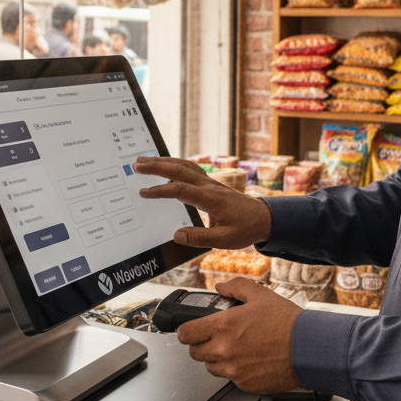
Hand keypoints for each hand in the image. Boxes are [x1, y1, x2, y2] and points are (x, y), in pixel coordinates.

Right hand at [134, 156, 272, 248]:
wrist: (264, 218)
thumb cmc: (246, 229)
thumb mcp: (225, 240)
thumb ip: (200, 238)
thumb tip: (176, 234)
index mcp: (211, 199)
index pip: (180, 190)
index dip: (160, 191)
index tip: (143, 192)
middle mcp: (209, 186)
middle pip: (179, 170)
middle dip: (156, 166)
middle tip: (136, 164)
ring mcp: (210, 182)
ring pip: (184, 166)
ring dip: (164, 161)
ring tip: (145, 160)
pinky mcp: (211, 183)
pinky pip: (190, 169)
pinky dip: (175, 163)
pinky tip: (166, 165)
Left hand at [177, 278, 301, 392]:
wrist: (308, 348)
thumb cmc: (287, 322)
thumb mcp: (260, 295)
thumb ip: (236, 287)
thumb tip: (220, 288)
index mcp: (223, 326)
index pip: (185, 334)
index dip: (185, 330)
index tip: (188, 330)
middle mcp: (224, 350)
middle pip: (194, 353)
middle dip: (201, 344)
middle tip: (215, 337)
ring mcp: (233, 370)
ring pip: (211, 367)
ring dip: (217, 358)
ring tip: (236, 348)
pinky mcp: (244, 384)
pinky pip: (230, 378)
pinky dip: (235, 370)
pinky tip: (250, 359)